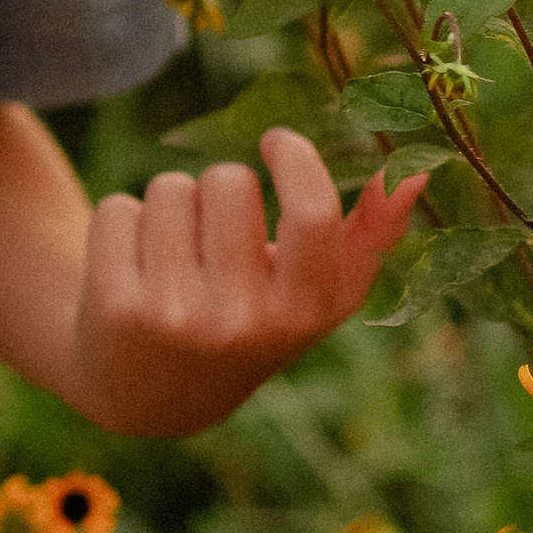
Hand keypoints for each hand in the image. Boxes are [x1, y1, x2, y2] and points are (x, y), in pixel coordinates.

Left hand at [69, 131, 427, 435]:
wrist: (149, 392)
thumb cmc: (249, 320)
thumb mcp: (314, 295)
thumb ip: (369, 237)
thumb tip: (416, 172)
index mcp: (302, 313)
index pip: (313, 215)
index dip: (295, 159)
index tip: (275, 141)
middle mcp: (242, 321)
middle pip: (229, 180)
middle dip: (219, 189)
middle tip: (213, 235)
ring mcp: (176, 316)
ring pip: (170, 188)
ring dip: (170, 205)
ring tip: (174, 256)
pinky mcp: (116, 307)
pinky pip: (119, 209)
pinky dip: (122, 223)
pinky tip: (132, 267)